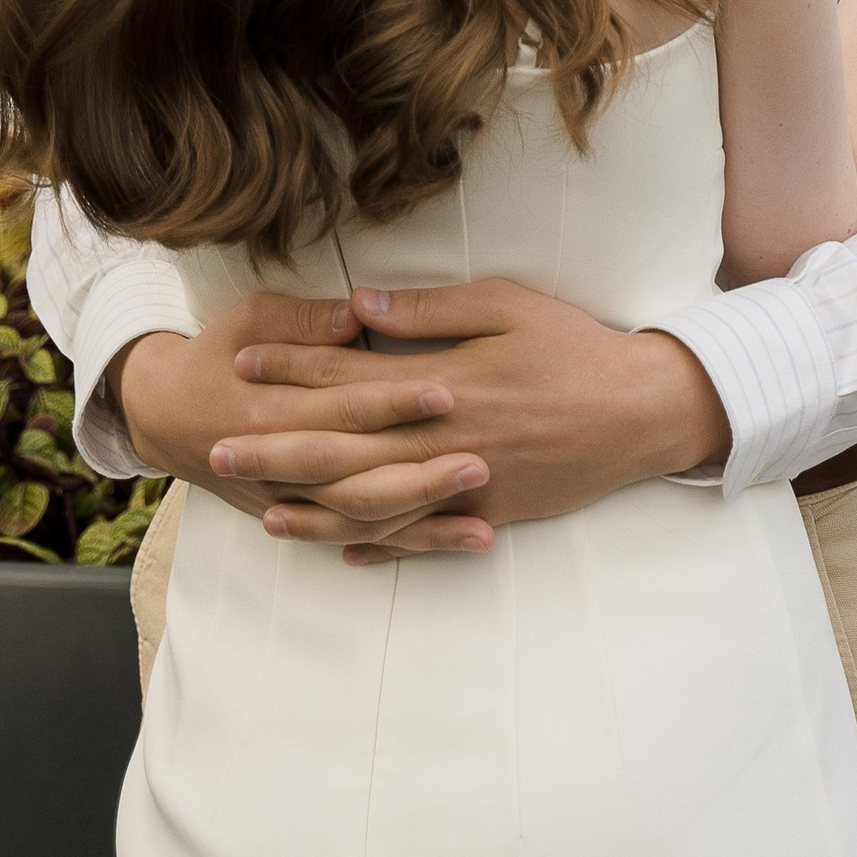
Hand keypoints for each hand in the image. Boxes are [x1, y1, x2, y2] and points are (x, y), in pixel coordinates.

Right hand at [113, 297, 495, 554]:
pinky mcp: (298, 518)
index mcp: (271, 406)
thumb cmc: (217, 352)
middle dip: (421, 472)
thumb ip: (308, 320)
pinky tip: (449, 545)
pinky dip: (401, 547)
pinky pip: (354, 538)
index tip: (447, 391)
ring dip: (423, 525)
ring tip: (483, 526)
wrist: (163, 413)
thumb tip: (359, 315)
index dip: (393, 400)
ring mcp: (289, 499)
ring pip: (362, 520)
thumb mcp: (254, 316)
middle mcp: (280, 462)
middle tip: (482, 461)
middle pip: (359, 475)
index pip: (343, 406)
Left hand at [218, 278, 731, 562]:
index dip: (293, 367)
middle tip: (217, 447)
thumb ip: (426, 312)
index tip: (243, 361)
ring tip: (262, 511)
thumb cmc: (572, 345)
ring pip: (372, 506)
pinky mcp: (486, 512)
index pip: (349, 376)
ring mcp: (462, 485)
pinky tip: (343, 552)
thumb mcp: (502, 304)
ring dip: (314, 509)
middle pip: (342, 450)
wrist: (639, 411)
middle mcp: (440, 441)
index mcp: (440, 383)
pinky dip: (379, 547)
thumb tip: (358, 306)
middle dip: (276, 447)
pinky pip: (421, 538)